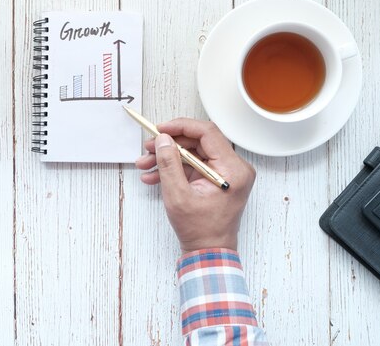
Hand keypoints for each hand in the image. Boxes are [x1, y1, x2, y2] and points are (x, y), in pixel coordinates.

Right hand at [135, 118, 255, 252]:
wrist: (207, 252)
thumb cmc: (199, 230)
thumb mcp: (178, 195)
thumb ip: (169, 163)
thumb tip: (163, 140)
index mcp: (232, 169)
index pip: (207, 133)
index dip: (180, 127)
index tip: (160, 129)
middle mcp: (234, 168)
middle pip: (198, 142)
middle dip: (169, 145)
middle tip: (148, 148)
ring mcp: (226, 174)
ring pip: (193, 153)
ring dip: (167, 158)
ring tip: (145, 164)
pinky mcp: (216, 179)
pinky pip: (194, 165)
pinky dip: (174, 168)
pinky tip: (154, 176)